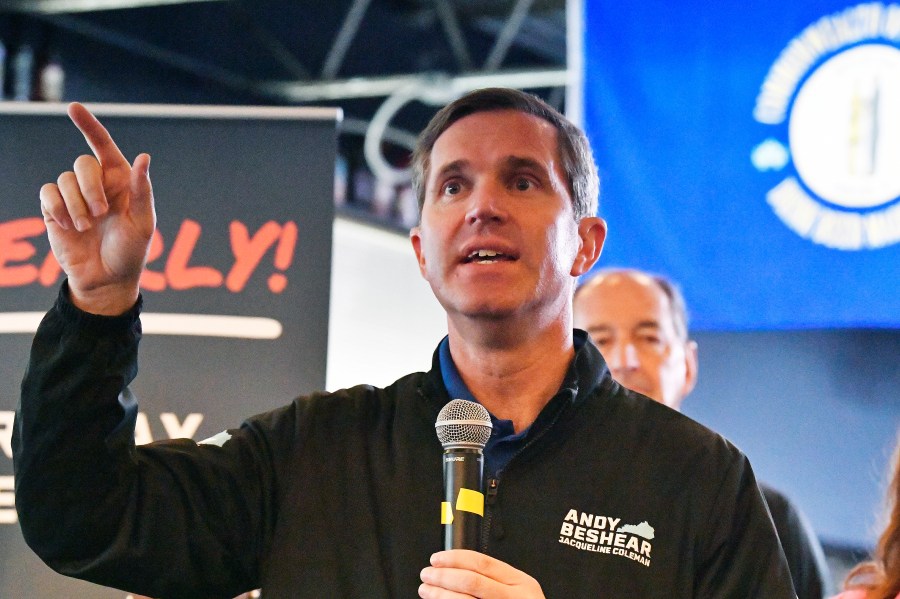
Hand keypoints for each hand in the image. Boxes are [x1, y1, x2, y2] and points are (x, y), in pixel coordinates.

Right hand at [39, 102, 155, 314]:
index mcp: (122, 181)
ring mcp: (74, 196)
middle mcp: (97, 184)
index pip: (104, 146)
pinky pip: (48, 192)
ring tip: (85, 226)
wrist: (105, 279)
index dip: (89, 125)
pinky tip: (67, 225)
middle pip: (83, 162)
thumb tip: (144, 157)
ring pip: (64, 179)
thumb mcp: (142, 223)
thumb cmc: (130, 252)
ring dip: (75, 204)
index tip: (74, 107)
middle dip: (90, 186)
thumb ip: (143, 190)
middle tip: (100, 213)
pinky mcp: (54, 209)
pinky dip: (57, 207)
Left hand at [419, 550, 544, 598]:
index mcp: (521, 583)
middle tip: (426, 574)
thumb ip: (496, 581)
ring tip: (427, 590)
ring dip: (440, 594)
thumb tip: (457, 570)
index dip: (455, 558)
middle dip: (443, 576)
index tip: (437, 559)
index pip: (482, 562)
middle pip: (471, 581)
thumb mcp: (519, 592)